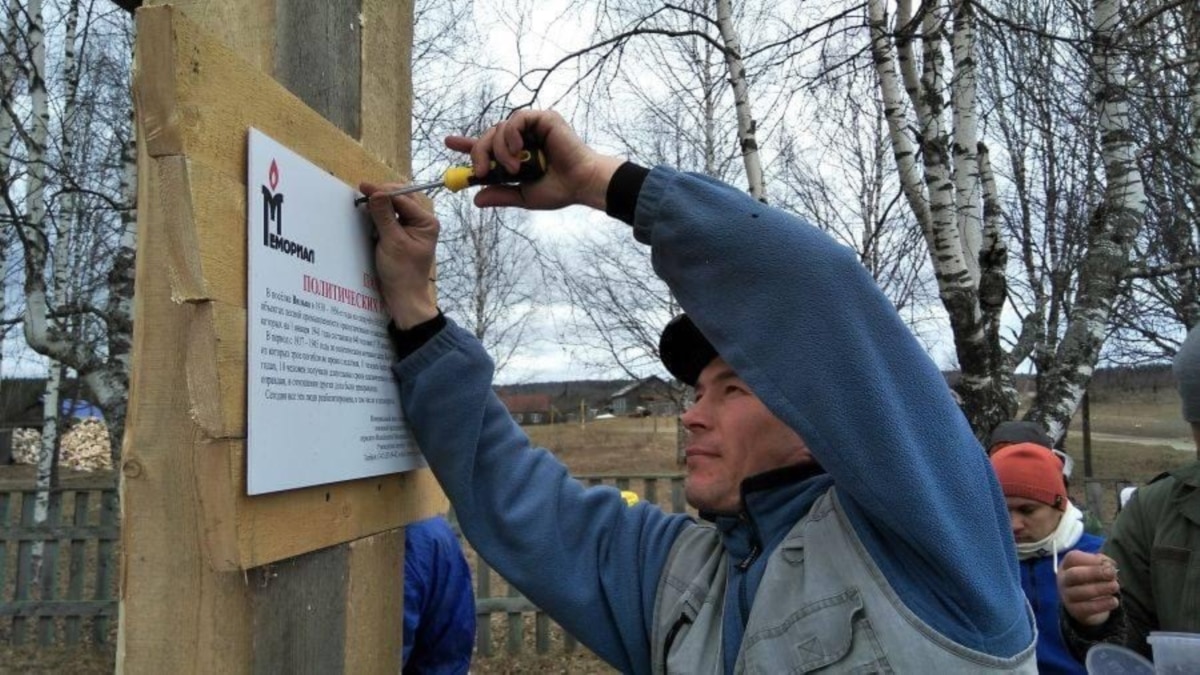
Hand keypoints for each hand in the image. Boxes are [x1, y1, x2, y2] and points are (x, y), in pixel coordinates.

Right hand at [357, 182, 438, 328]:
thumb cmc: (402, 272)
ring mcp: (412, 228)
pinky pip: (391, 218)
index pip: (404, 198)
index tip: (364, 187)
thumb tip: (376, 193)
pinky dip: (379, 215)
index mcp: (427, 222)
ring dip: (380, 204)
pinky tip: (369, 214)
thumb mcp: (391, 242)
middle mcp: (422, 222)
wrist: (404, 296)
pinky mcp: (402, 235)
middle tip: (362, 193)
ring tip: (364, 201)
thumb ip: (384, 216)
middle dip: (382, 195)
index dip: (383, 191)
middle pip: (401, 199)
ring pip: (395, 207)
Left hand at [444, 109, 623, 211]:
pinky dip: (510, 134)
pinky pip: (516, 119)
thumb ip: (502, 194)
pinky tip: (518, 149)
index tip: (449, 142)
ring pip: (499, 128)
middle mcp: (523, 139)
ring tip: (513, 168)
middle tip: (478, 171)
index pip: (488, 145)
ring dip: (498, 150)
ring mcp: (533, 127)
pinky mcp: (543, 119)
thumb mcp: (524, 196)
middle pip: (488, 136)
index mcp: (518, 154)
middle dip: (478, 152)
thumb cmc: (559, 190)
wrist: (581, 183)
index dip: (468, 143)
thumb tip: (476, 200)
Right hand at [1058, 550, 1121, 625]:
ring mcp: (1067, 596)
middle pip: (1074, 574)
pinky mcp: (1075, 611)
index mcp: (1067, 566)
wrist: (1086, 605)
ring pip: (1082, 592)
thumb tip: (1109, 565)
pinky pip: (1088, 608)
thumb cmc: (1091, 581)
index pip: (1073, 558)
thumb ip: (1102, 562)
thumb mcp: (1094, 568)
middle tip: (1112, 573)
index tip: (1107, 563)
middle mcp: (1064, 580)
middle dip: (1095, 572)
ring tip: (1115, 586)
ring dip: (1101, 588)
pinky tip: (1114, 601)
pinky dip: (1103, 604)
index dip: (1091, 559)